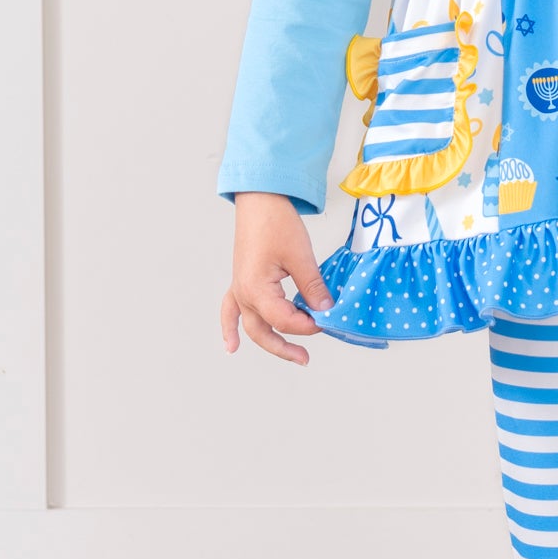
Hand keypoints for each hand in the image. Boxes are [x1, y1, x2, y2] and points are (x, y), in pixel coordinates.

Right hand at [220, 191, 334, 365]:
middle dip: (287, 347)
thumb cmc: (276, 223)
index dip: (309, 325)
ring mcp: (239, 288)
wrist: (261, 200)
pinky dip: (230, 328)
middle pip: (264, 332)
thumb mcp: (301, 257)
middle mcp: (243, 293)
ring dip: (269, 342)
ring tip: (291, 356)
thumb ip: (313, 289)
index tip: (327, 320)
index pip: (285, 321)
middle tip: (307, 358)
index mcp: (256, 290)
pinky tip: (231, 345)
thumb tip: (325, 311)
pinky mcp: (241, 281)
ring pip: (252, 326)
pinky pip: (231, 311)